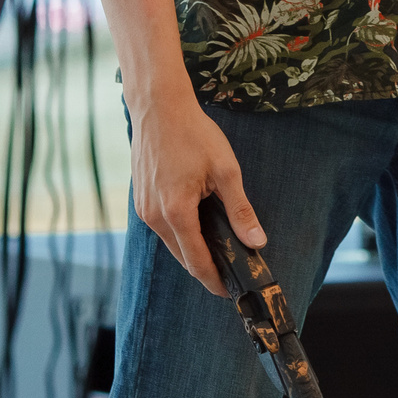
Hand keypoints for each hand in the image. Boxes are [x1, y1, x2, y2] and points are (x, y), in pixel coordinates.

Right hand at [129, 91, 264, 295]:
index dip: (214, 280)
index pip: (196, 262)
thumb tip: (257, 241)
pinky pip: (162, 227)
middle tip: (229, 272)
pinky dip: (180, 233)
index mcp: (176, 213)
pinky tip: (198, 224)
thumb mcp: (226, 170)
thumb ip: (240, 210)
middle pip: (182, 257)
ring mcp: (143, 209)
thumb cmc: (193, 133)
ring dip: (192, 249)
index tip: (230, 291)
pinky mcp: (140, 200)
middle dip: (205, 268)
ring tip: (218, 248)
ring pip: (171, 243)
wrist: (158, 107)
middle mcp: (154, 216)